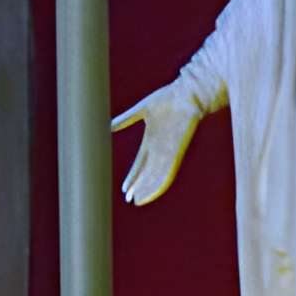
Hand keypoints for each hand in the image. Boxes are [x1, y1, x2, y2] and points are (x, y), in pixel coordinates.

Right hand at [113, 79, 202, 203]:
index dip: (133, 176)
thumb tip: (107, 125)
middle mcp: (159, 149)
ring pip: (155, 176)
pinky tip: (150, 194)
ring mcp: (168, 152)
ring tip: (137, 201)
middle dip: (138, 186)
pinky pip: (167, 174)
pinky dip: (158, 185)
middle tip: (129, 199)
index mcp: (151, 141)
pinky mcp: (176, 153)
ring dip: (146, 189)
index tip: (125, 189)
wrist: (187, 94)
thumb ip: (125, 119)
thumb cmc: (167, 98)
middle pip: (147, 173)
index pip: (140, 163)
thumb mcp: (141, 109)